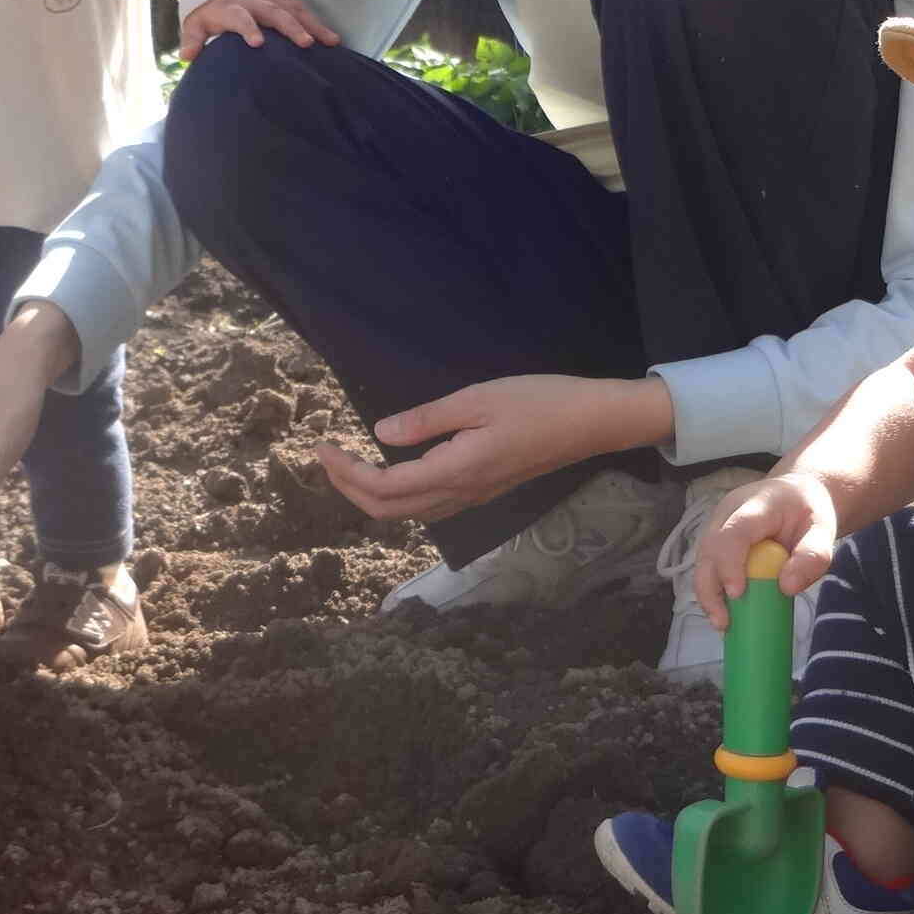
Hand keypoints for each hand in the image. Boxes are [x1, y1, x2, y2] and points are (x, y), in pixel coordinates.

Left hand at [177, 0, 340, 59]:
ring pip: (295, 11)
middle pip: (274, 13)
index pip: (240, 17)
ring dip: (313, 25)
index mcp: (232, 8)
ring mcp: (273, 0)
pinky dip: (319, 23)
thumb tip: (187, 57)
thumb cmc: (210, 11)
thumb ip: (192, 39)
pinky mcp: (285, 1)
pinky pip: (304, 11)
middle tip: (305, 43)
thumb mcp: (195, 22)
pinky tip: (333, 39)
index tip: (257, 42)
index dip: (248, 28)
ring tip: (330, 41)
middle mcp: (255, 2)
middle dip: (290, 27)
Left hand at [313, 374, 668, 525]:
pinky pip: (429, 508)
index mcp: (456, 470)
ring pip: (409, 515)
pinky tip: (392, 474)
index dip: (346, 473)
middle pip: (390, 510)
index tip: (322, 448)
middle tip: (325, 458)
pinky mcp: (483, 491)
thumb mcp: (479, 399)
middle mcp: (461, 493)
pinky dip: (398, 499)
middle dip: (350, 489)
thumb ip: (428, 419)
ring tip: (348, 467)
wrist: (591, 424)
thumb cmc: (540, 402)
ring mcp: (473, 497)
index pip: (385, 486)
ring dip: (372, 497)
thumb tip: (380, 432)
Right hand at [693, 472, 837, 628]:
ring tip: (723, 624)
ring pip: (702, 562)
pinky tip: (725, 613)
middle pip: (707, 550)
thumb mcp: (825, 529)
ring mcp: (717, 527)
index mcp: (756, 505)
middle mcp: (728, 514)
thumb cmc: (809, 511)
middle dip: (710, 589)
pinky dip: (714, 592)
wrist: (798, 493)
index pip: (733, 532)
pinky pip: (708, 569)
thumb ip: (814, 556)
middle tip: (724, 623)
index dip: (729, 564)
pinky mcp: (716, 542)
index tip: (737, 595)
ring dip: (708, 595)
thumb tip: (787, 587)